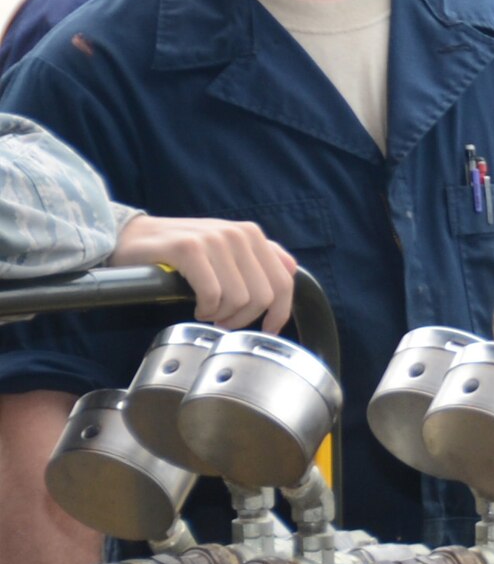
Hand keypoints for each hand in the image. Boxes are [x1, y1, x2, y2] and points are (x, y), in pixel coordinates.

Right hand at [108, 214, 294, 331]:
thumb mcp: (226, 248)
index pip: (284, 281)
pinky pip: (212, 294)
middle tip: (223, 321)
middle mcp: (238, 234)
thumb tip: (291, 270)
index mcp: (252, 235)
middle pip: (263, 296)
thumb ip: (260, 257)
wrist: (132, 238)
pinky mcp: (188, 249)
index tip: (267, 329)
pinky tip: (196, 307)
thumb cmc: (181, 250)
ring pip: (239, 299)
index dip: (280, 313)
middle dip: (243, 319)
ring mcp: (214, 239)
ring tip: (207, 311)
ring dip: (222, 316)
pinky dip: (205, 310)